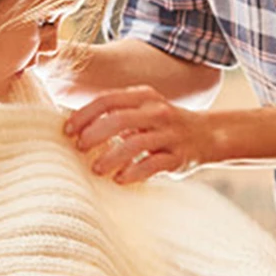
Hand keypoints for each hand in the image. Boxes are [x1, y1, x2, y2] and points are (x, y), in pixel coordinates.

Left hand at [64, 85, 209, 183]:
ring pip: (135, 144)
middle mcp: (158, 112)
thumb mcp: (144, 108)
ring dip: (111, 157)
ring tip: (97, 169)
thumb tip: (76, 126)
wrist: (208, 135)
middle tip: (79, 149)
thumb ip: (117, 112)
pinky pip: (153, 165)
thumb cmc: (165, 124)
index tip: (67, 131)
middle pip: (118, 120)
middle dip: (94, 135)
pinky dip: (133, 173)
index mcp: (144, 96)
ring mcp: (170, 134)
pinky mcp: (179, 157)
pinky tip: (120, 179)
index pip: (107, 100)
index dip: (83, 115)